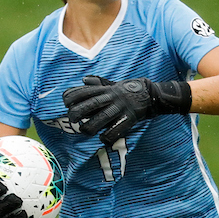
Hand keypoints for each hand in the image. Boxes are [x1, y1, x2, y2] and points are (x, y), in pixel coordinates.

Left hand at [62, 76, 191, 146]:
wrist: (153, 94)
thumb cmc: (129, 90)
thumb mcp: (114, 84)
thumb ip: (98, 83)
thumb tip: (84, 79)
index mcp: (106, 89)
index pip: (85, 91)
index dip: (72, 96)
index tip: (66, 103)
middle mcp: (112, 98)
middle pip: (90, 105)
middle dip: (77, 113)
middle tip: (71, 119)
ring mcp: (121, 108)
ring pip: (101, 119)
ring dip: (89, 127)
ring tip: (85, 131)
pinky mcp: (129, 118)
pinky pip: (115, 130)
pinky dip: (107, 136)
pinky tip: (103, 138)